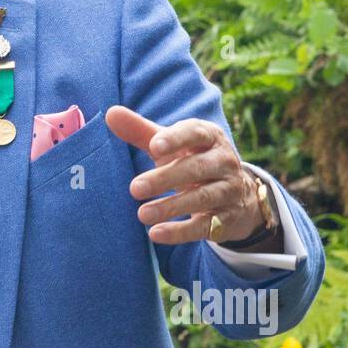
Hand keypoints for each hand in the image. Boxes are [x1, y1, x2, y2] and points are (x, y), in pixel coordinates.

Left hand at [106, 105, 266, 245]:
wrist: (237, 193)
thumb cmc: (191, 160)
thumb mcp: (171, 146)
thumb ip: (142, 131)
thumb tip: (110, 113)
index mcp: (209, 137)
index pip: (195, 133)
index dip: (176, 138)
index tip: (154, 147)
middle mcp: (224, 161)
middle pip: (196, 168)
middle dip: (165, 178)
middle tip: (134, 188)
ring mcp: (229, 190)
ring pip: (202, 198)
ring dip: (171, 207)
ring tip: (142, 214)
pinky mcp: (227, 219)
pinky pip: (204, 226)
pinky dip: (180, 231)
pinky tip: (156, 234)